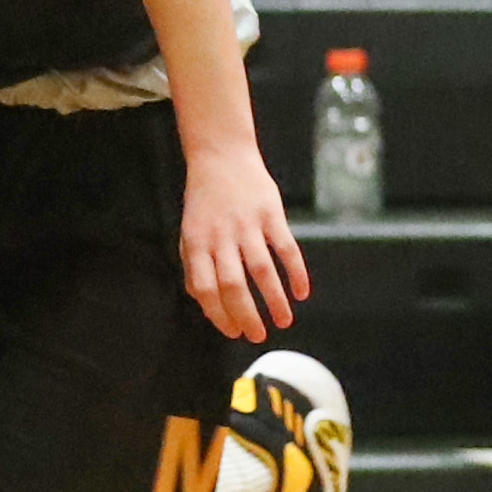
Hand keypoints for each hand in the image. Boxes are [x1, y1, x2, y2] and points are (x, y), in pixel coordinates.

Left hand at [179, 147, 308, 344]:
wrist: (221, 155)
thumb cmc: (205, 200)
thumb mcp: (189, 232)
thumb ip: (195, 267)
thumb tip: (206, 305)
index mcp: (196, 243)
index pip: (205, 289)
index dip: (219, 315)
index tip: (232, 331)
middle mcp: (221, 236)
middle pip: (233, 285)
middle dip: (247, 316)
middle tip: (258, 335)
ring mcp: (247, 225)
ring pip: (262, 271)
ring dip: (274, 300)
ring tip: (284, 321)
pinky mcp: (271, 214)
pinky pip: (286, 248)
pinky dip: (296, 272)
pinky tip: (301, 292)